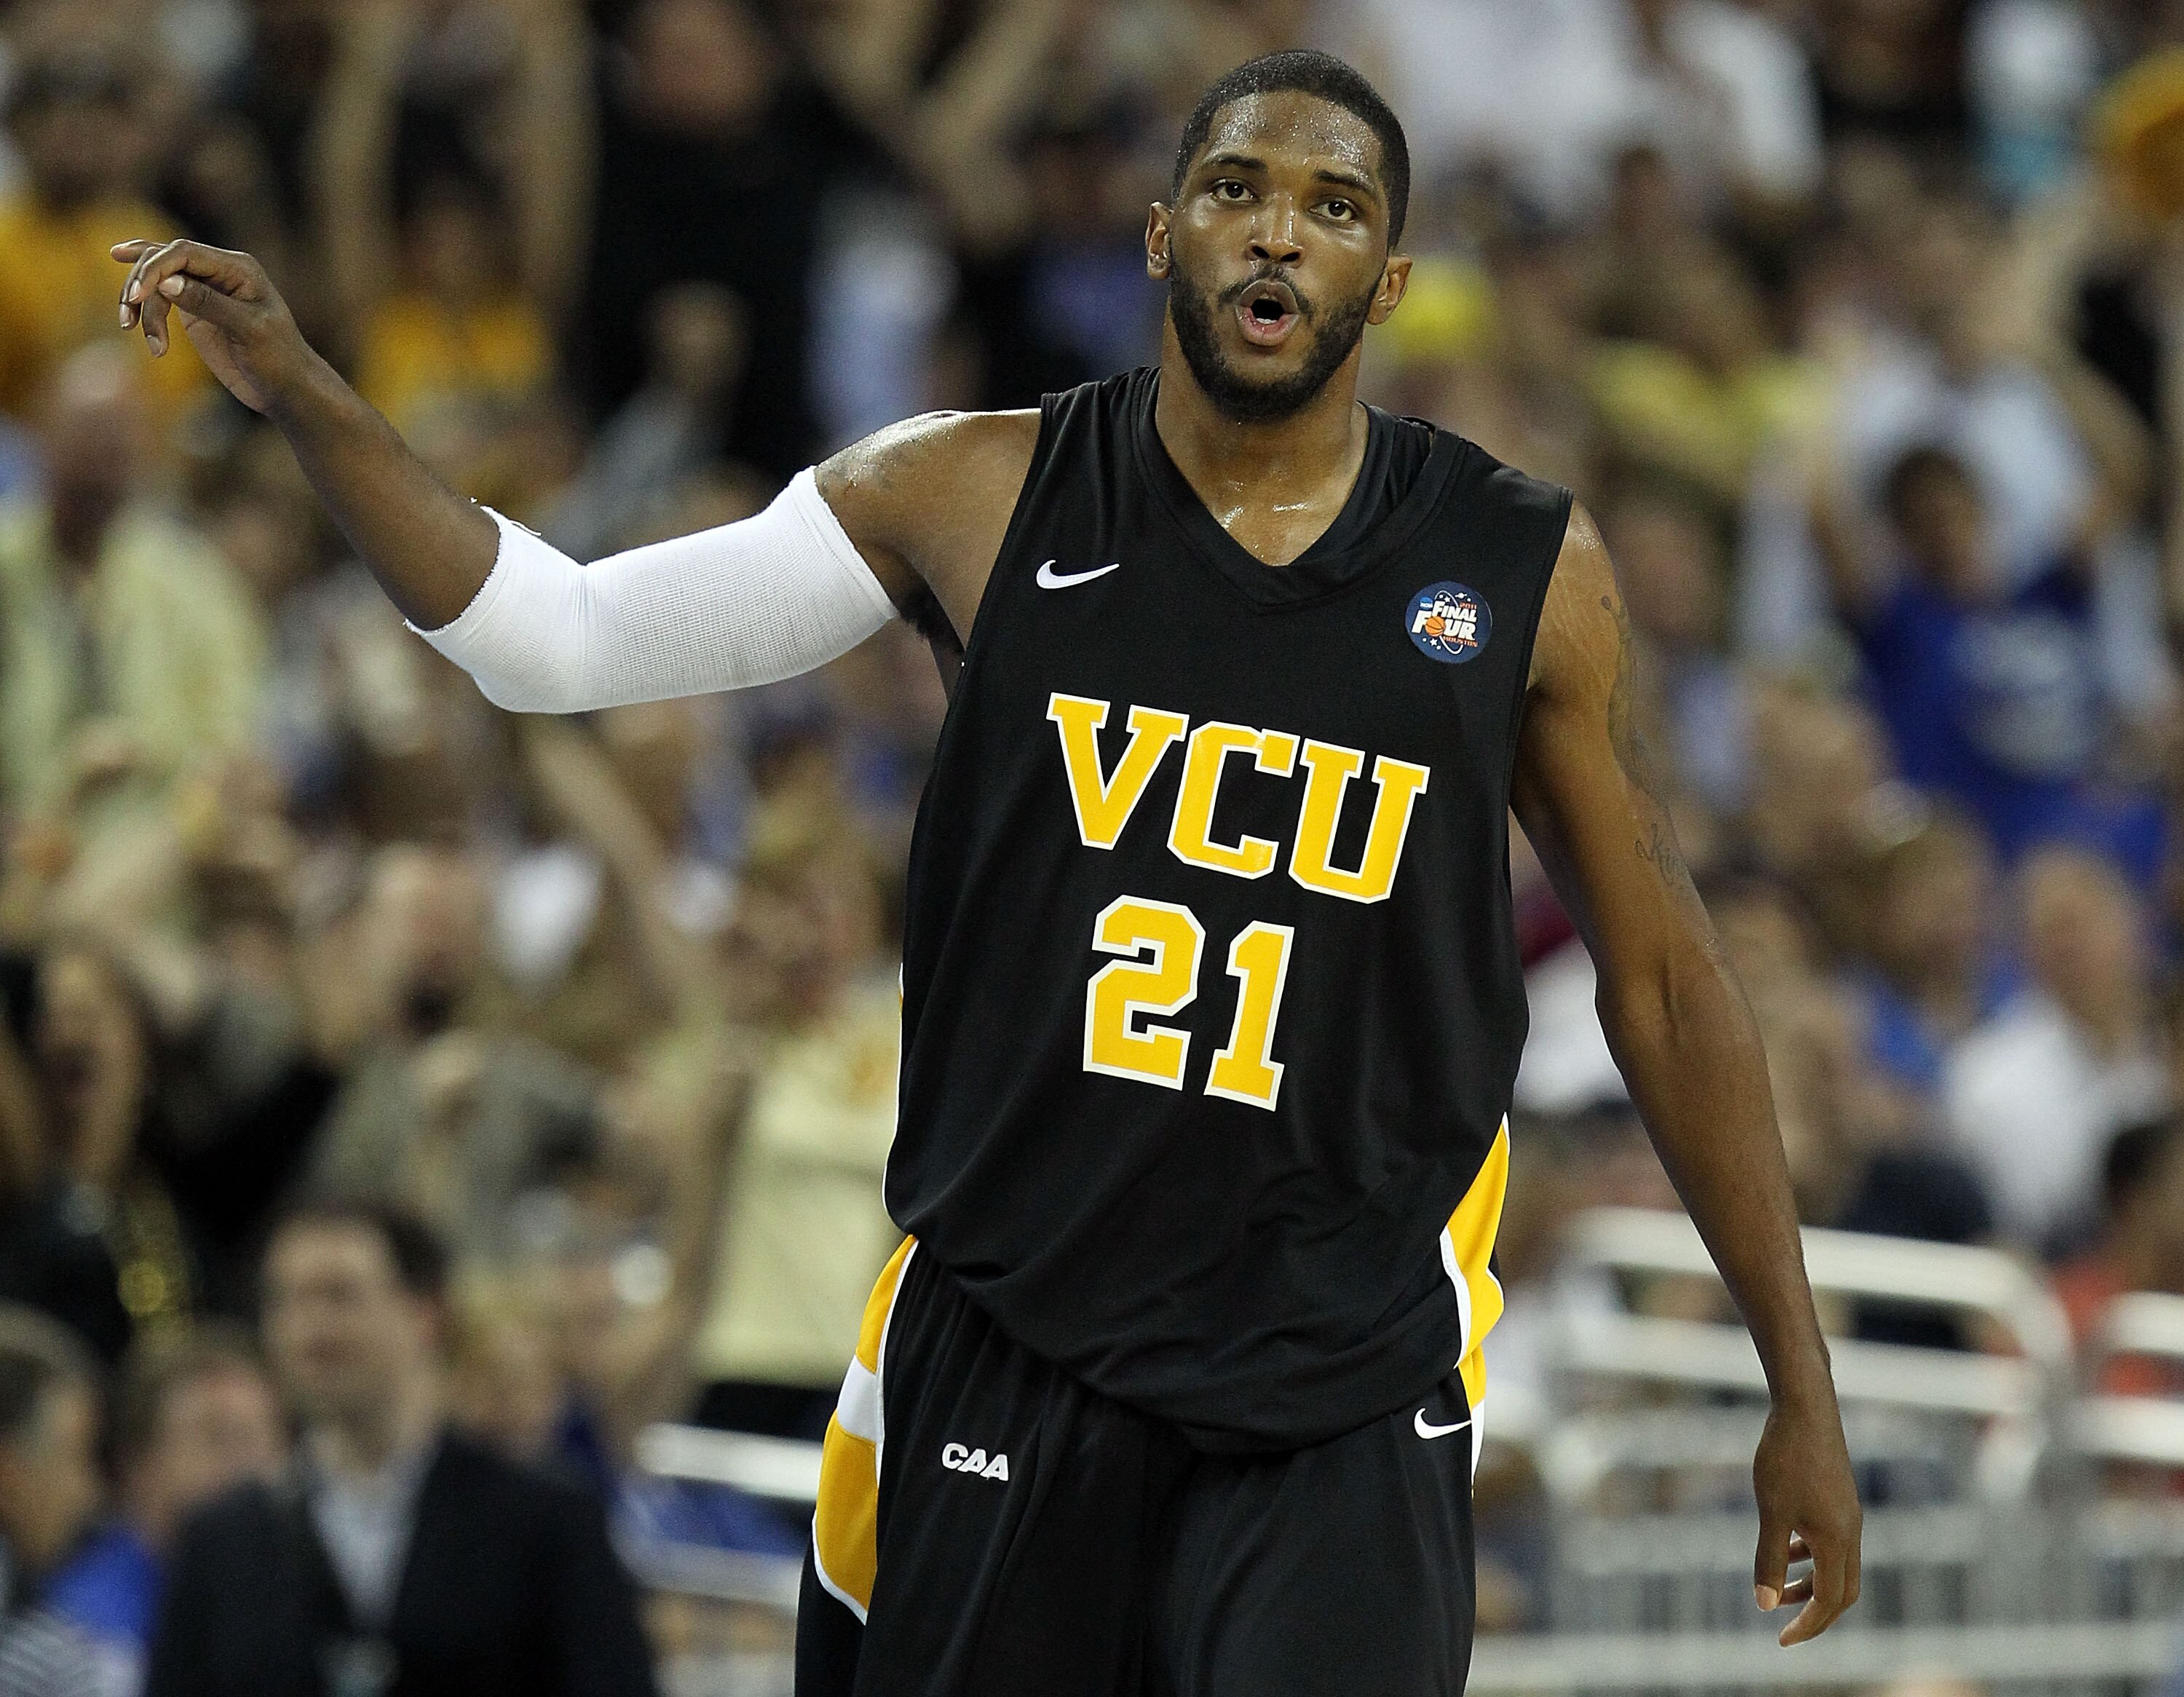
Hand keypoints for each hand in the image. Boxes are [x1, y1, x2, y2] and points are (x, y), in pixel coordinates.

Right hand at [112, 238, 307, 414]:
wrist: (288, 389)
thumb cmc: (279, 359)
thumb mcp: (249, 331)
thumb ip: (209, 303)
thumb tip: (166, 282)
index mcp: (237, 268)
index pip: (183, 252)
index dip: (153, 268)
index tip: (136, 297)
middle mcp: (219, 272)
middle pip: (162, 260)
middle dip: (141, 285)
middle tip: (129, 318)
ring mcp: (205, 289)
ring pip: (155, 281)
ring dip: (143, 309)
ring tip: (155, 345)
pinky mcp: (195, 310)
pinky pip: (159, 299)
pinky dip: (148, 318)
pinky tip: (150, 342)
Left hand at [1752, 1387, 1861, 1645]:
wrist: (1806, 1407)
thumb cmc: (1785, 1458)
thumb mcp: (1771, 1513)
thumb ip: (1768, 1560)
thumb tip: (1764, 1605)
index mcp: (1838, 1542)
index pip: (1830, 1602)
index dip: (1807, 1625)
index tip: (1781, 1640)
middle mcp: (1851, 1532)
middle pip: (1843, 1591)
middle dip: (1815, 1613)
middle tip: (1785, 1626)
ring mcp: (1849, 1514)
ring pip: (1838, 1565)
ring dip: (1811, 1583)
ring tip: (1778, 1587)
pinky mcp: (1840, 1498)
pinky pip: (1832, 1542)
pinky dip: (1811, 1555)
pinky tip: (1785, 1544)